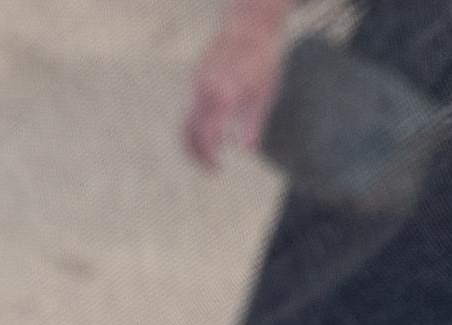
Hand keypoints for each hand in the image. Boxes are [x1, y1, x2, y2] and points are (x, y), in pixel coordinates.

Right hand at [186, 4, 286, 168]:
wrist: (249, 28)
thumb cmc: (263, 60)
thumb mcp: (265, 94)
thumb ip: (253, 124)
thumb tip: (247, 151)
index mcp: (223, 98)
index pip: (207, 137)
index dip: (209, 158)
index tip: (218, 170)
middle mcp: (205, 93)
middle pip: (189, 134)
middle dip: (197, 155)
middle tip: (211, 169)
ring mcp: (197, 86)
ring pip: (186, 123)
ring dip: (194, 143)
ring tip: (209, 155)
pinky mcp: (196, 82)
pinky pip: (192, 109)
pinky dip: (199, 126)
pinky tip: (214, 131)